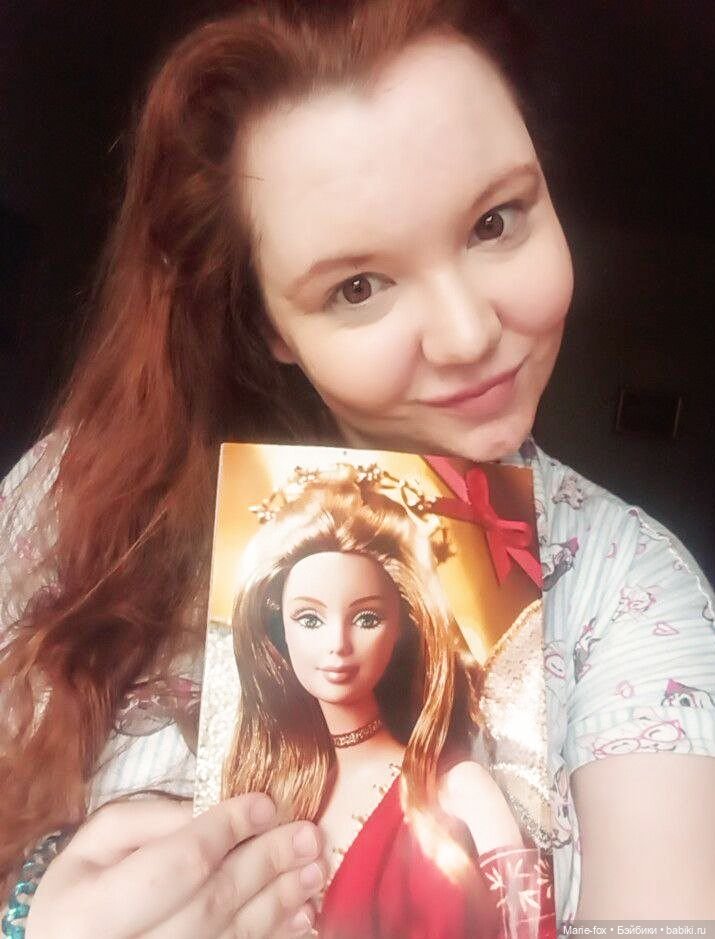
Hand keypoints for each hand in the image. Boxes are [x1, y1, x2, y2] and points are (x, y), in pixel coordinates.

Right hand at [26, 794, 324, 938]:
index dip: (226, 829)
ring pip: (230, 938)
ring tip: (314, 866)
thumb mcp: (98, 843)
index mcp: (92, 910)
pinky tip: (302, 911)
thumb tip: (213, 809)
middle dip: (266, 864)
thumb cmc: (82, 890)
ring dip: (280, 900)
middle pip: (212, 903)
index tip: (265, 802)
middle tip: (308, 833)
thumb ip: (149, 820)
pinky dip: (274, 936)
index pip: (178, 864)